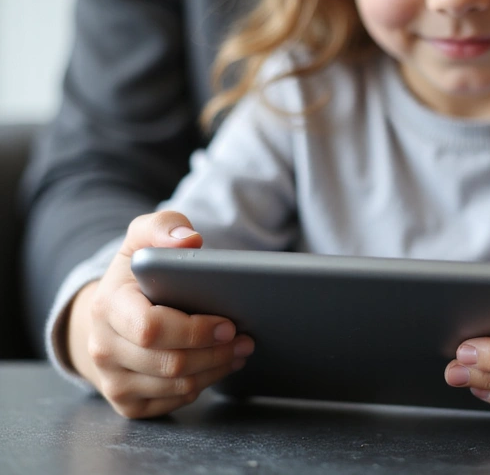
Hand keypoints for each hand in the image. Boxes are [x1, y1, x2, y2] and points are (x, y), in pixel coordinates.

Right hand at [67, 211, 254, 417]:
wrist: (110, 315)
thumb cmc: (134, 275)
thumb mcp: (143, 238)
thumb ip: (164, 226)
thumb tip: (188, 239)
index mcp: (108, 307)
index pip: (153, 329)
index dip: (196, 331)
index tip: (228, 324)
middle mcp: (103, 348)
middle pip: (172, 363)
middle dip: (217, 352)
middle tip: (246, 338)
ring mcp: (112, 380)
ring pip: (178, 385)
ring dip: (217, 369)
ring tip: (240, 350)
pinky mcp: (126, 403)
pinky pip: (174, 401)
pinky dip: (203, 385)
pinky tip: (218, 366)